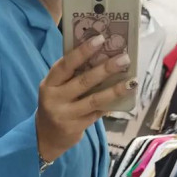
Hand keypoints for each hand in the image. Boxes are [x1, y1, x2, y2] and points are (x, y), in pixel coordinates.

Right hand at [36, 36, 136, 161]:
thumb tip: (102, 54)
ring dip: (114, 90)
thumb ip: (71, 75)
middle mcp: (55, 99)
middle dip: (106, 69)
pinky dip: (111, 104)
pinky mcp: (75, 128)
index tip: (100, 39)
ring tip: (131, 81)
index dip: (83, 51)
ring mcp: (65, 115)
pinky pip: (97, 113)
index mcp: (49, 84)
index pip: (66, 65)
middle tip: (124, 59)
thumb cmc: (56, 104)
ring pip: (94, 100)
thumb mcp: (56, 88)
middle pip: (83, 81)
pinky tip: (124, 96)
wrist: (45, 137)